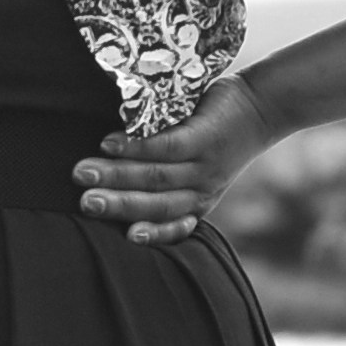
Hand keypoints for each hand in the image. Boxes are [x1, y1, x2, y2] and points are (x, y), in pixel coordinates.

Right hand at [73, 70, 281, 246]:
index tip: (124, 238)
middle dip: (116, 205)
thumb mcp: (199, 168)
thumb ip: (165, 176)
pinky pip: (166, 146)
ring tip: (83, 172)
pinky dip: (136, 148)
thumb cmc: (219, 137)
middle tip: (84, 203)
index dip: (151, 234)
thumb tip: (108, 176)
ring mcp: (205, 164)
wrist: (262, 108)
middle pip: (155, 203)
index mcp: (198, 202)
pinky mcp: (205, 137)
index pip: (171, 224)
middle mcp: (202, 189)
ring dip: (116, 175)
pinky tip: (109, 144)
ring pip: (156, 177)